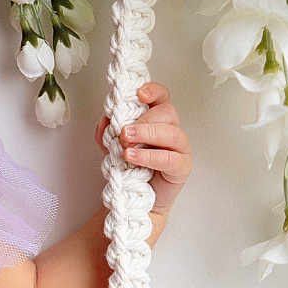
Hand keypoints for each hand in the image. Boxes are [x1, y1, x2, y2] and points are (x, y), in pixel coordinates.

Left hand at [97, 82, 190, 215]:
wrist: (134, 196)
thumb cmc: (129, 167)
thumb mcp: (112, 146)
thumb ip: (107, 132)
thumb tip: (105, 119)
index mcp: (157, 119)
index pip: (162, 97)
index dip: (153, 91)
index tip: (138, 94)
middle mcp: (171, 130)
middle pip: (167, 113)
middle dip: (144, 120)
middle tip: (123, 132)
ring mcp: (180, 149)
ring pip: (173, 133)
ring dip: (148, 135)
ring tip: (126, 144)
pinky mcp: (182, 168)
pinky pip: (171, 159)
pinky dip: (150, 157)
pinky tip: (133, 158)